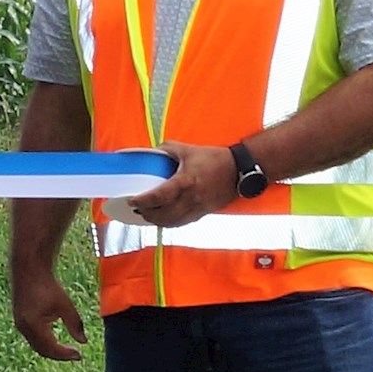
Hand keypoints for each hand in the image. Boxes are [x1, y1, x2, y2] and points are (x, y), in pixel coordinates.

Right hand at [14, 264, 89, 362]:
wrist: (28, 272)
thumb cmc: (48, 286)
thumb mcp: (65, 305)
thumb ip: (75, 324)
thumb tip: (83, 342)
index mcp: (34, 325)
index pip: (51, 348)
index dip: (65, 354)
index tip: (79, 355)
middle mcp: (23, 328)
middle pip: (42, 350)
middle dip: (59, 355)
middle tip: (76, 355)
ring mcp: (19, 325)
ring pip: (36, 346)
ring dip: (52, 350)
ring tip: (67, 350)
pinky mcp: (20, 321)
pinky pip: (33, 339)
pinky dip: (45, 343)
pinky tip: (56, 340)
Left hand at [116, 141, 238, 230]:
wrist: (241, 169)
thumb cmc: (216, 159)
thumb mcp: (188, 150)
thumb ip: (167, 149)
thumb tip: (152, 151)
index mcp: (185, 182)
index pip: (158, 197)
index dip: (142, 201)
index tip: (131, 200)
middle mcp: (191, 198)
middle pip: (163, 214)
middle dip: (146, 214)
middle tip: (136, 208)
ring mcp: (199, 207)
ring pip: (172, 222)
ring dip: (157, 221)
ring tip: (146, 215)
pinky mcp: (205, 212)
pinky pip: (183, 222)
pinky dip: (170, 223)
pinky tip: (163, 218)